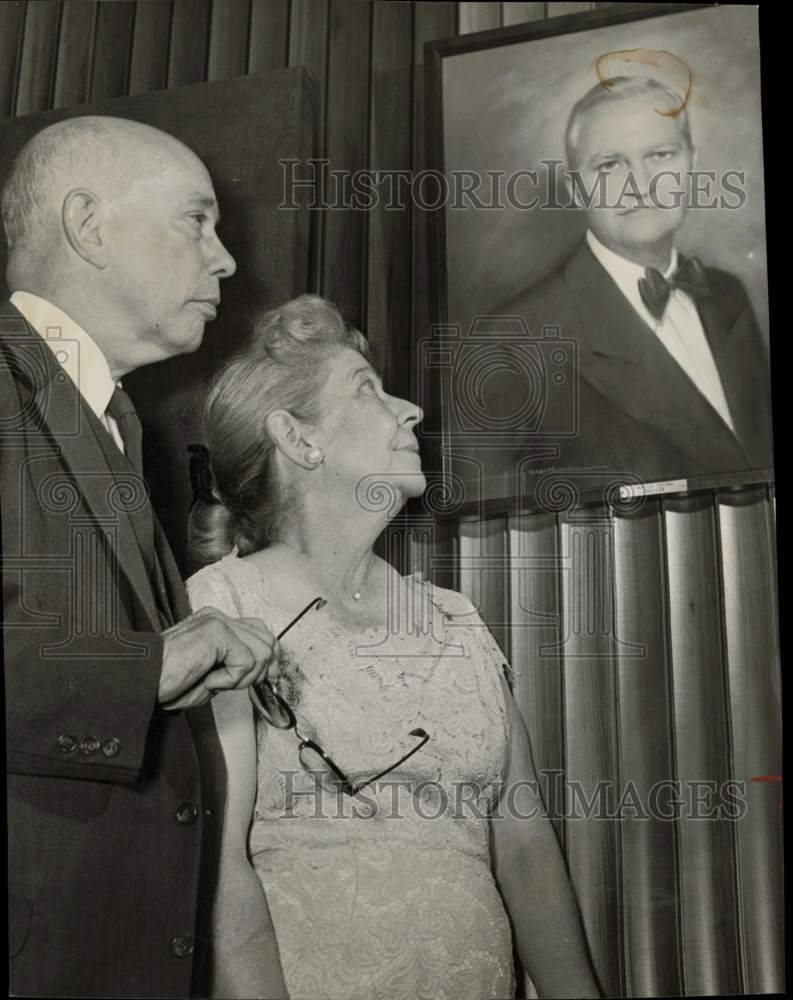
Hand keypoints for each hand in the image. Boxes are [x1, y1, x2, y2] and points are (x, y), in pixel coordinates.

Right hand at [158, 607, 278, 709]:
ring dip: (243, 677)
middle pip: (266, 638)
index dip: (268, 655)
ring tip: (216, 682)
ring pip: (261, 652)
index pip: (258, 630)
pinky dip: (230, 679)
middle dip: (261, 668)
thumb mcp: (211, 674)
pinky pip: (245, 662)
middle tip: (235, 684)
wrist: (142, 681)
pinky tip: (209, 680)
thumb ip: (234, 666)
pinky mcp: (217, 631)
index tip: (267, 677)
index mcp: (215, 623)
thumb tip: (263, 671)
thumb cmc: (169, 683)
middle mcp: (218, 617)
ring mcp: (218, 621)